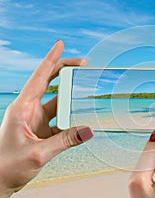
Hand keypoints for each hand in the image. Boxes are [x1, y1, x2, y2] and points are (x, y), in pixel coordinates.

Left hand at [0, 40, 93, 196]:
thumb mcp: (37, 154)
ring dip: (71, 96)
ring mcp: (35, 119)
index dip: (50, 60)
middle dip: (65, 71)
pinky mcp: (41, 130)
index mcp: (21, 108)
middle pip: (49, 82)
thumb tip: (88, 131)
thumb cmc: (6, 166)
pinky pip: (60, 118)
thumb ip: (64, 141)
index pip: (39, 77)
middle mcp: (28, 110)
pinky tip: (81, 119)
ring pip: (57, 101)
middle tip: (83, 64)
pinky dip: (71, 117)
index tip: (60, 45)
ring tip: (87, 89)